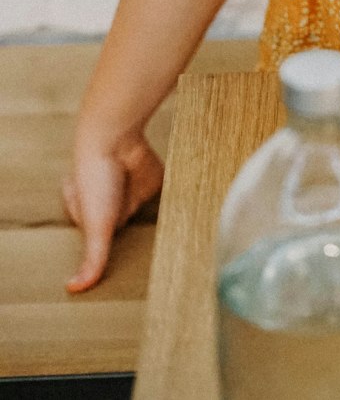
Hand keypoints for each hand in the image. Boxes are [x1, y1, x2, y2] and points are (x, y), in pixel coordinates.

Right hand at [62, 131, 163, 292]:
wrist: (116, 138)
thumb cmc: (95, 178)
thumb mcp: (95, 226)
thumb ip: (92, 258)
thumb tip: (74, 289)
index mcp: (85, 210)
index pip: (98, 240)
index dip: (107, 248)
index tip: (116, 273)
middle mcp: (107, 201)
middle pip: (120, 228)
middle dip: (128, 236)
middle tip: (139, 259)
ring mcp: (129, 190)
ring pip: (140, 215)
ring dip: (147, 222)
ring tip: (161, 245)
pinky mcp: (151, 181)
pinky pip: (161, 197)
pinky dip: (168, 204)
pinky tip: (178, 222)